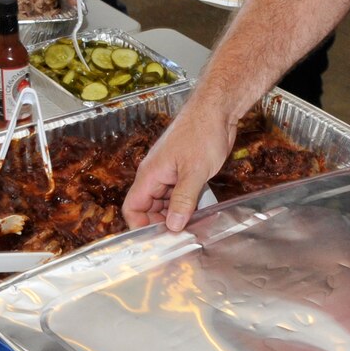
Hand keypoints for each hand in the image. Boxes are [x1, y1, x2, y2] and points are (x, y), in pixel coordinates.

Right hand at [122, 97, 238, 231]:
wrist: (217, 110)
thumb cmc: (202, 133)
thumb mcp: (194, 171)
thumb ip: (183, 200)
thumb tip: (173, 226)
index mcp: (150, 174)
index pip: (132, 207)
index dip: (141, 226)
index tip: (158, 240)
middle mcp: (156, 175)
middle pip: (148, 208)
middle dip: (161, 224)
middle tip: (180, 239)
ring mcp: (170, 173)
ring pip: (164, 203)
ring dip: (175, 216)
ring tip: (191, 229)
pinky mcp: (184, 172)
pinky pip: (178, 195)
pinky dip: (185, 205)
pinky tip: (197, 214)